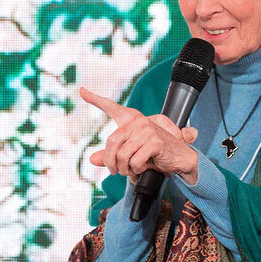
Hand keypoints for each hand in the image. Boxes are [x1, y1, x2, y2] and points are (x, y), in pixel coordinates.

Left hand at [82, 87, 198, 181]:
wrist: (178, 158)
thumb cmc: (154, 154)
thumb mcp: (130, 155)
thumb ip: (111, 156)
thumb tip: (92, 159)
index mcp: (130, 120)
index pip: (111, 107)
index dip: (95, 99)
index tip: (82, 90)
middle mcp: (137, 121)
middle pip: (111, 142)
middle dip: (111, 162)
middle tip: (117, 171)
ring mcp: (147, 130)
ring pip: (122, 155)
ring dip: (125, 169)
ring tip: (133, 170)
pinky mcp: (155, 141)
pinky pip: (135, 161)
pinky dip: (137, 170)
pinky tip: (145, 166)